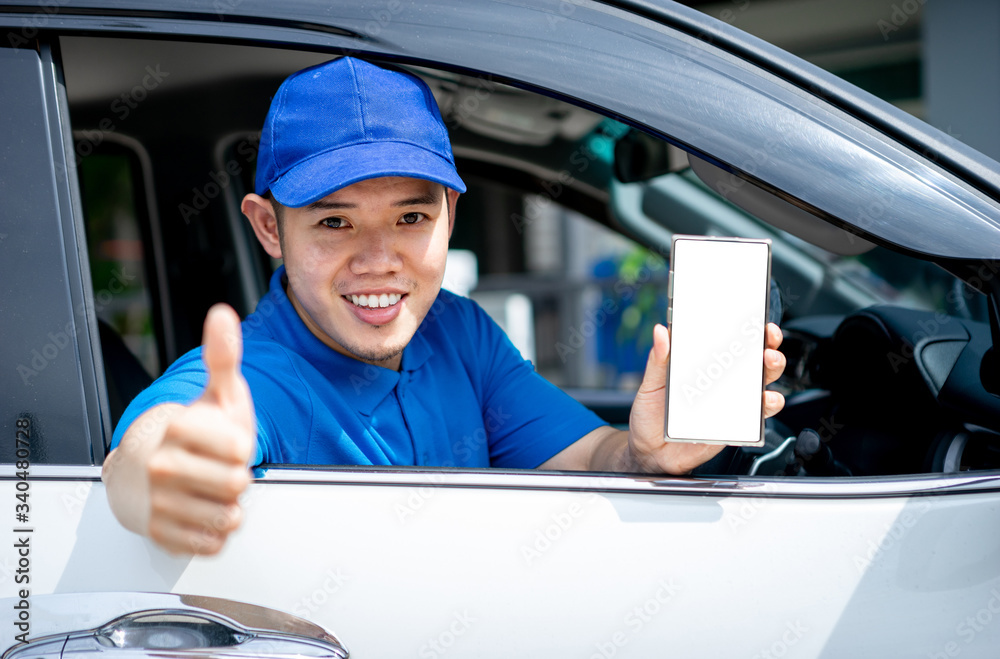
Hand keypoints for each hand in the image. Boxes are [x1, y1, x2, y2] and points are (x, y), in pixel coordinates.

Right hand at [145, 304, 254, 553]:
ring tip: (212, 488)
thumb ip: (223, 356)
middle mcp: (161, 466)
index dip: (242, 447)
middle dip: (237, 478)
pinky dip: (215, 531)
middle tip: (219, 468)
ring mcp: (158, 502)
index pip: (239, 449)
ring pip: (226, 516)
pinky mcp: (160, 534)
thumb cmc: (194, 430)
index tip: (227, 442)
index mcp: (178, 428)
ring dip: (228, 505)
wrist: (146, 467)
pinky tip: (202, 511)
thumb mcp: (216, 393)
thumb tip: (223, 316)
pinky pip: (211, 543)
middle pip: (237, 485)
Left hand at [626, 323, 785, 474]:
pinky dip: (768, 405)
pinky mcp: (735, 425)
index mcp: (704, 367)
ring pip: (763, 385)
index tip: (754, 318)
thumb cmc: (651, 415)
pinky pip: (759, 415)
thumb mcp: (651, 384)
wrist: (650, 452)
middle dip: (768, 347)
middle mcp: (722, 383)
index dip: (747, 329)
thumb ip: (658, 359)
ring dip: (772, 371)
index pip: (730, 343)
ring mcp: (731, 403)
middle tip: (767, 341)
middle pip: (755, 361)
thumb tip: (660, 331)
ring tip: (768, 363)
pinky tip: (764, 399)